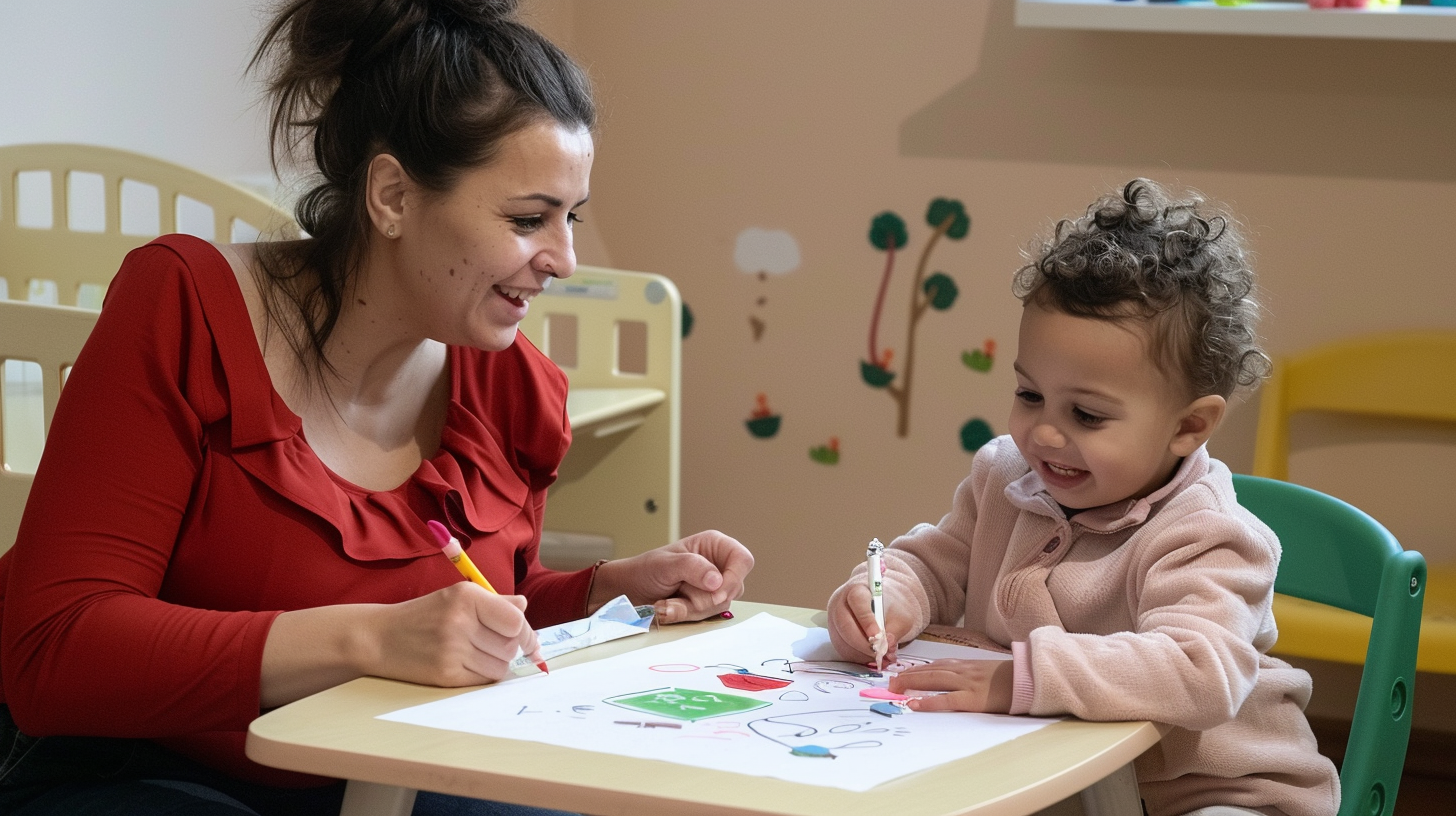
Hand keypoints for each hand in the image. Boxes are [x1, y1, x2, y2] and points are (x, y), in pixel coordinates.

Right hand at [369, 582, 541, 686]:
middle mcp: (460, 621)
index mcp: (466, 596)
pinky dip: (481, 675)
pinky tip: (464, 664)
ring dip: (495, 663)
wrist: (379, 637)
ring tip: (472, 653)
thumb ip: (494, 602)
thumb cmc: (424, 616)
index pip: (515, 620)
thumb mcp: (457, 597)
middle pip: (511, 646)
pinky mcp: (446, 675)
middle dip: (507, 648)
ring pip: (500, 666)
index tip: (528, 642)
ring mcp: (452, 650)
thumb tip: (524, 607)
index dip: (526, 634)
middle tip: (488, 644)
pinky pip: (484, 680)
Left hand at [589, 530, 753, 623]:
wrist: (627, 591)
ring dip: (688, 608)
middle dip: (702, 597)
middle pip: (732, 589)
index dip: (734, 578)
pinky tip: (667, 608)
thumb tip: (717, 580)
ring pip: (718, 607)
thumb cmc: (645, 569)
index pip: (742, 560)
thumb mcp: (666, 564)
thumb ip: (692, 568)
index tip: (716, 593)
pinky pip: (705, 618)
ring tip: (666, 600)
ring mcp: (712, 588)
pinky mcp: (704, 606)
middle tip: (678, 592)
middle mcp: (718, 566)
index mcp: (714, 546)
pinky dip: (683, 615)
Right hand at [827, 578, 915, 665]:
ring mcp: (834, 620)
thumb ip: (896, 629)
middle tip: (880, 653)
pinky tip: (873, 657)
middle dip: (863, 644)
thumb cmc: (888, 607)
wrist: (880, 605)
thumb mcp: (900, 613)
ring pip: (843, 641)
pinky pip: (844, 650)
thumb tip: (888, 644)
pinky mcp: (835, 636)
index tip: (878, 637)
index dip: (867, 621)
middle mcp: (840, 603)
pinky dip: (859, 657)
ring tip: (881, 657)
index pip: (857, 602)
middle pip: (845, 625)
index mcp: (856, 590)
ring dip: (862, 653)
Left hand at [889, 659, 1013, 713]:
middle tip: (890, 682)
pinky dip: (928, 702)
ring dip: (911, 684)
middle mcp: (963, 671)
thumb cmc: (1011, 678)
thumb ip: (970, 673)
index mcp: (967, 665)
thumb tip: (955, 680)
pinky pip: (946, 700)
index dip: (917, 669)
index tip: (902, 673)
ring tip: (894, 688)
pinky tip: (914, 704)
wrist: (1030, 679)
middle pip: (929, 671)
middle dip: (908, 676)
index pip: (936, 665)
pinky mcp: (973, 698)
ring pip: (933, 680)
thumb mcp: (987, 671)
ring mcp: (967, 684)